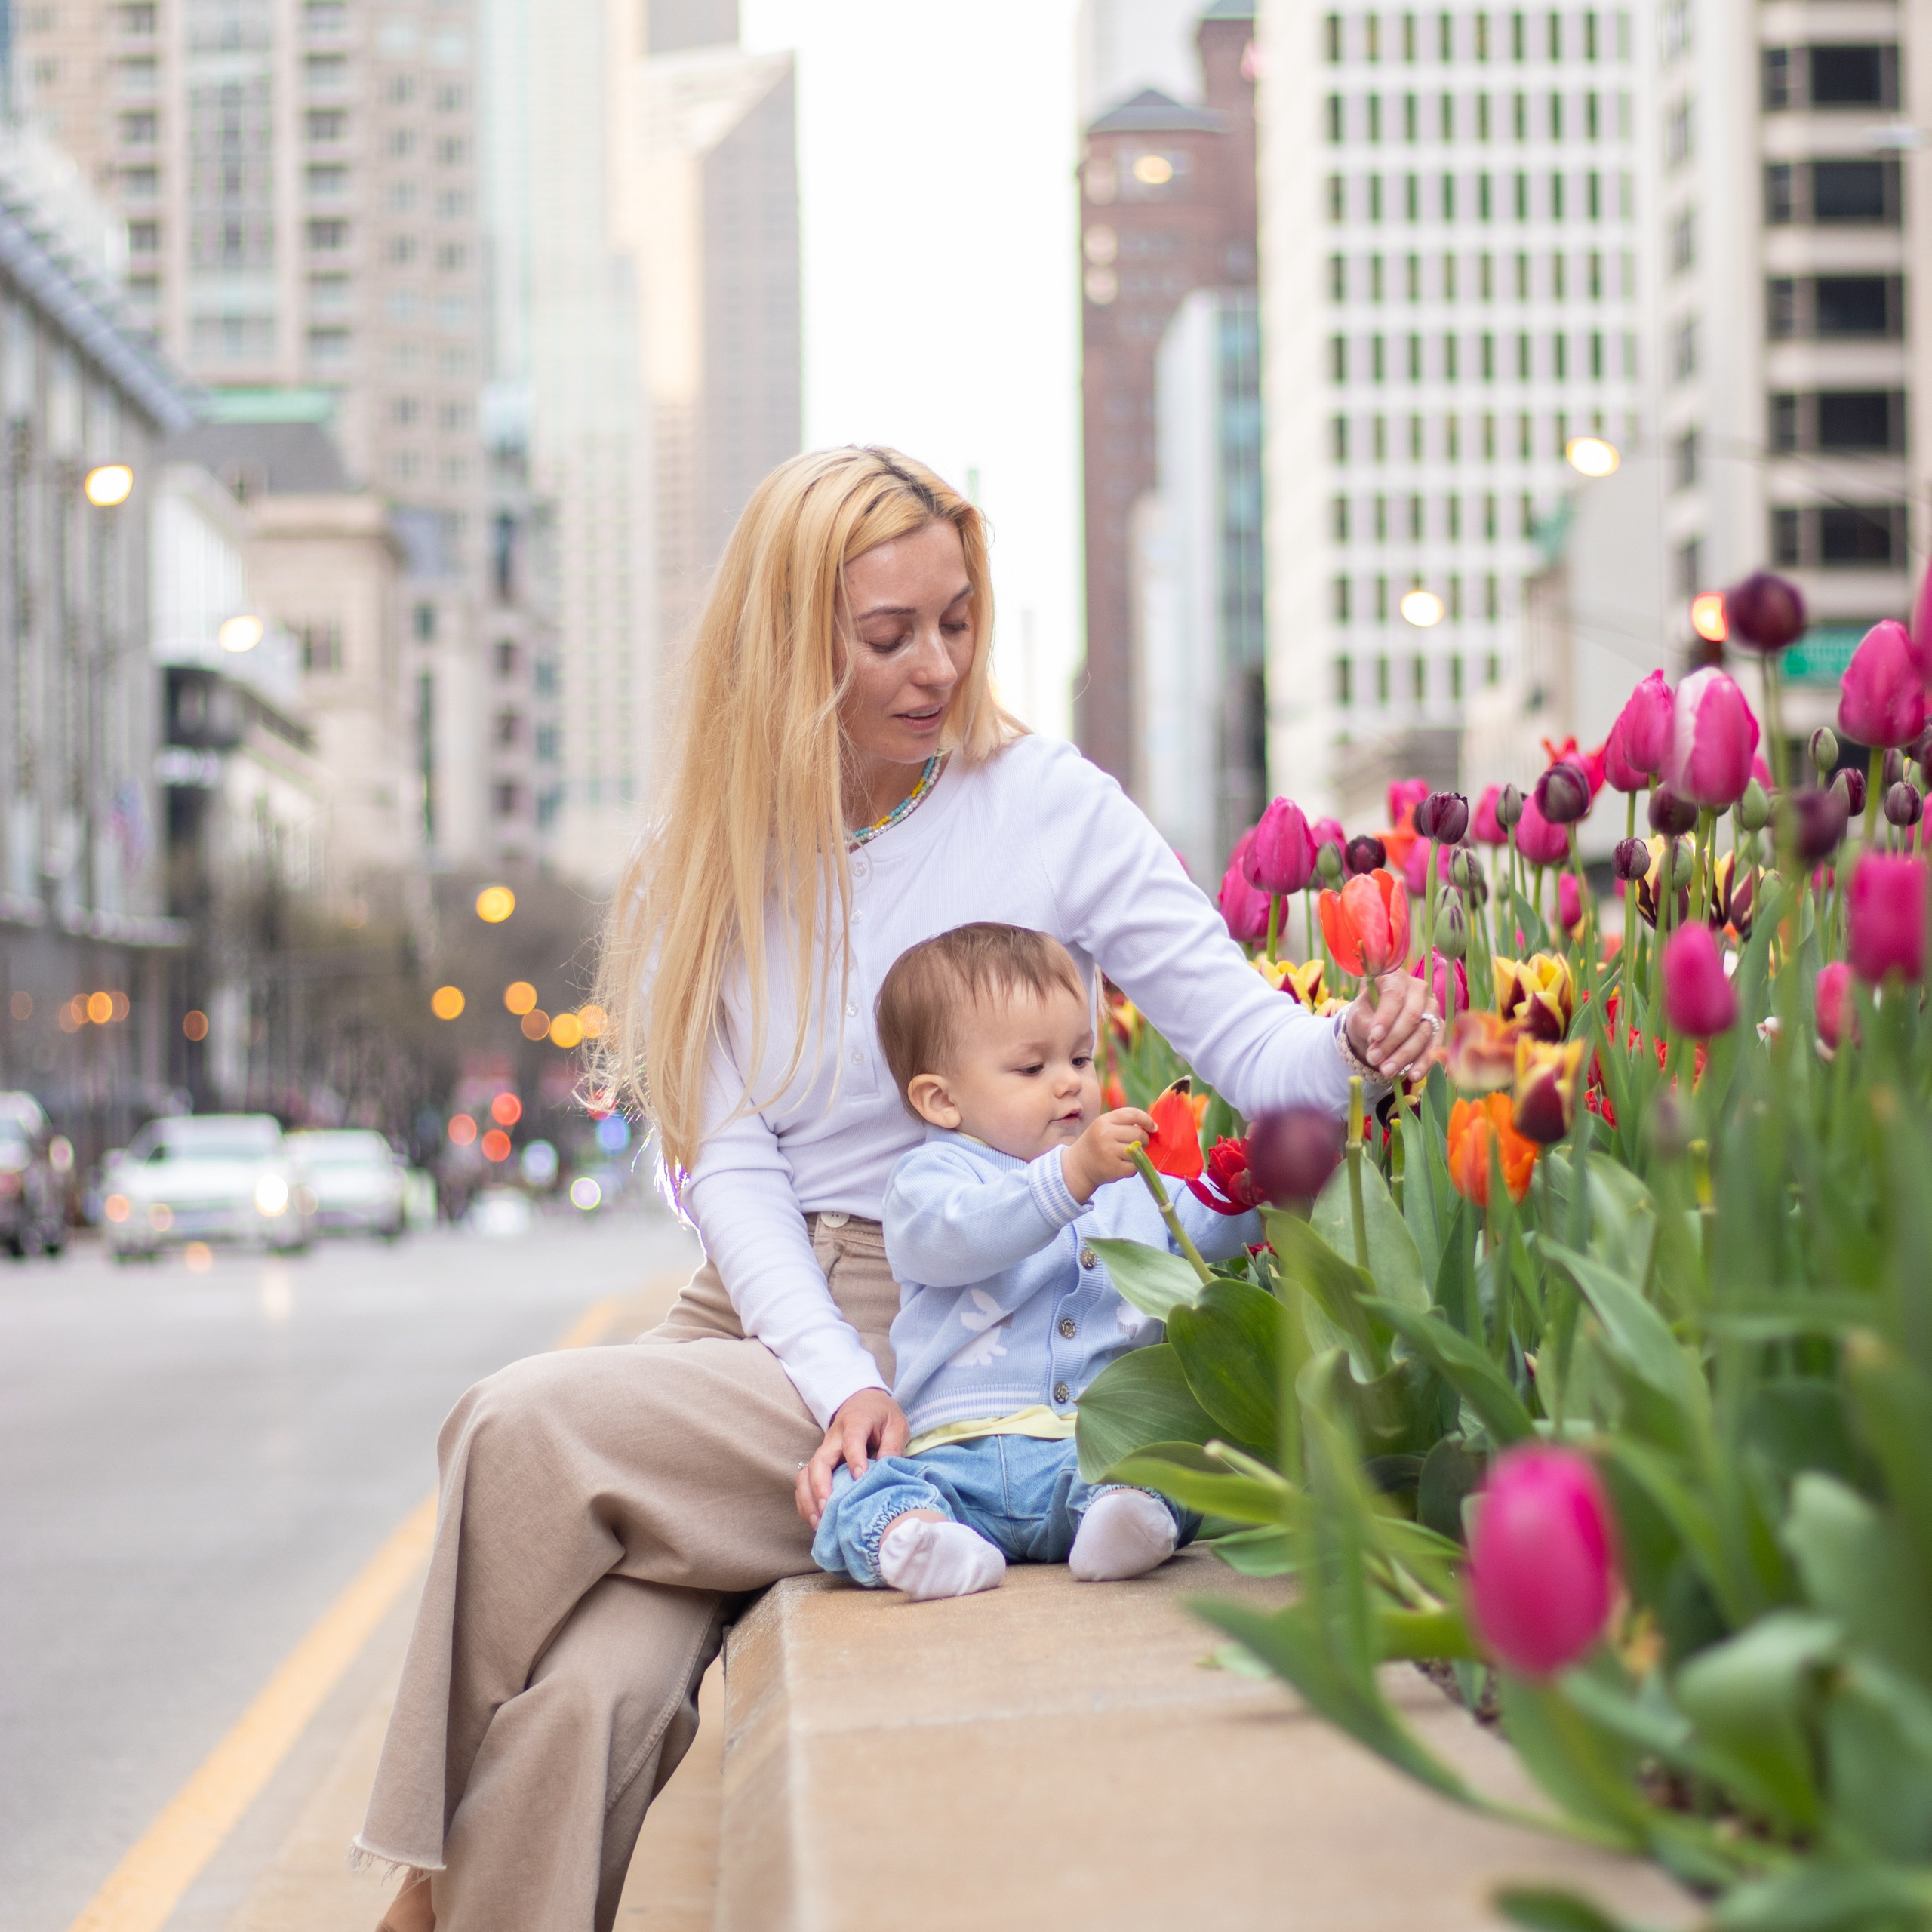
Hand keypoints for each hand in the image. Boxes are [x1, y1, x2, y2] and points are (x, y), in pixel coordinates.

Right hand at [795, 1388, 908, 1528]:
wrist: (863, 1403)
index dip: (855, 1459)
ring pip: (806, 1474)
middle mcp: (833, 1438)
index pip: (851, 1440)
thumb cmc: (881, 1416)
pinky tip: (816, 1521)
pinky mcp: (820, 1464)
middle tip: (828, 1509)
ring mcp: (824, 1452)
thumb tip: (888, 1472)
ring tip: (820, 1523)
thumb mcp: (896, 1425)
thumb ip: (893, 1446)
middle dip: (821, 1487)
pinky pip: (804, 1483)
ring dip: (809, 1499)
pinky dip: (806, 1503)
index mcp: (855, 1422)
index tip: (860, 1478)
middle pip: (819, 1461)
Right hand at [1061, 1106, 1156, 1202]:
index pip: (1133, 1114)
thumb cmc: (1096, 1142)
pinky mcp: (1114, 1169)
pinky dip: (1133, 1167)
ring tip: (1127, 1155)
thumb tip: (1152, 1127)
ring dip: (1138, 1154)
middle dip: (1144, 1139)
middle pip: (1139, 1134)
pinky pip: (1136, 1166)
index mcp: (1104, 1121)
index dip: (1147, 1120)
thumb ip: (1124, 1122)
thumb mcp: (1104, 1126)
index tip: (1153, 1127)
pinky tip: (1123, 1165)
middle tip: (1138, 1144)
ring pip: (1139, 1150)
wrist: (1079, 1166)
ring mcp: (1110, 1152)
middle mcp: (1106, 1135)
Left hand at [1345, 971, 1439, 1079]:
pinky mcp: (1438, 1026)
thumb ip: (1366, 1024)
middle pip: (1412, 1016)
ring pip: (1423, 1033)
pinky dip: (1424, 1062)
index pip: (1394, 995)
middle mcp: (1418, 989)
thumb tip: (1376, 1039)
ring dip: (1404, 1055)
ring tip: (1386, 1071)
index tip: (1373, 1037)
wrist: (1377, 1027)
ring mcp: (1431, 1007)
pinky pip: (1435, 1045)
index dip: (1386, 1017)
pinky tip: (1412, 1075)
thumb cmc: (1367, 1015)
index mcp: (1395, 978)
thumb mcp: (1359, 1016)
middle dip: (1392, 1041)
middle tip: (1374, 1059)